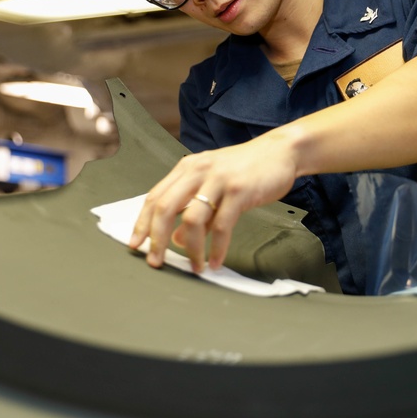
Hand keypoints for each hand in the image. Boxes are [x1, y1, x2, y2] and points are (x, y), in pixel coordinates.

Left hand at [128, 131, 299, 272]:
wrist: (281, 151)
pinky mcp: (239, 190)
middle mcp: (199, 171)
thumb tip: (174, 238)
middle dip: (156, 238)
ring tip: (195, 266)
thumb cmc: (248, 168)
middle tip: (156, 261)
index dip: (142, 223)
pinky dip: (217, 248)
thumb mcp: (214, 184)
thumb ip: (193, 209)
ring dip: (191, 248)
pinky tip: (216, 260)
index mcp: (188, 167)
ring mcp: (219, 180)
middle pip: (165, 207)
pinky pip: (221, 225)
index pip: (155, 196)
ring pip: (191, 219)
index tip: (135, 244)